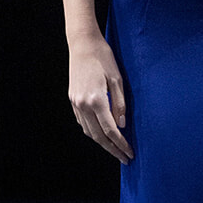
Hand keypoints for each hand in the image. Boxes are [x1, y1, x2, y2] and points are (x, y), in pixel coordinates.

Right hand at [68, 35, 133, 164]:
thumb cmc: (103, 57)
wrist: (82, 44)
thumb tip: (122, 125)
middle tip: (124, 159)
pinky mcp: (73, 99)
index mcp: (96, 100)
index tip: (130, 153)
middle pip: (98, 136)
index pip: (111, 130)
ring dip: (102, 143)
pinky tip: (102, 134)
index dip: (121, 144)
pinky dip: (93, 131)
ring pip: (89, 131)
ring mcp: (76, 103)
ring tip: (115, 149)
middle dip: (112, 149)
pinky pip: (83, 122)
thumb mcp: (118, 79)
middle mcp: (83, 105)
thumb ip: (120, 104)